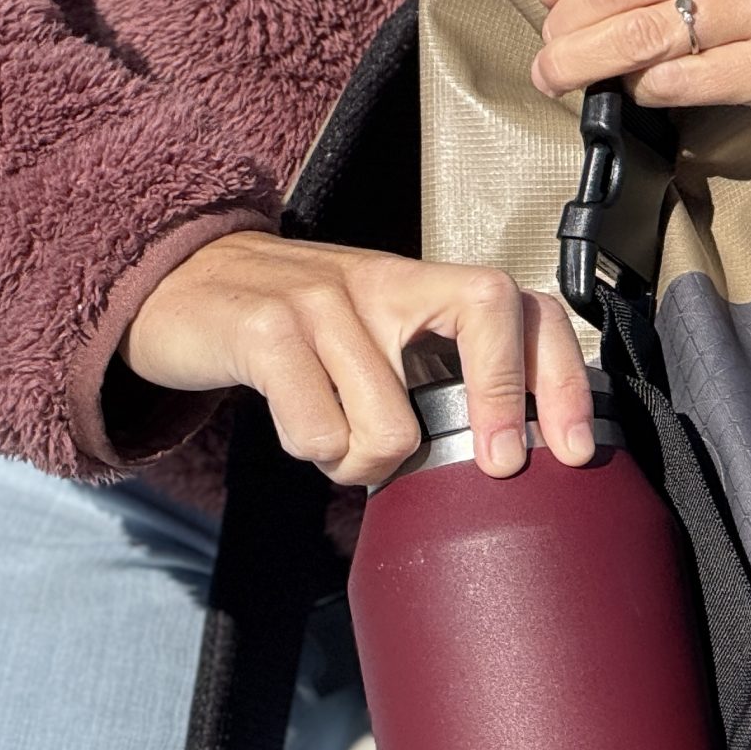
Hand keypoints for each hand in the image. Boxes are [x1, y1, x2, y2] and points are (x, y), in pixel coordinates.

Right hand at [121, 232, 593, 485]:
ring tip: (338, 442)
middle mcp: (384, 280)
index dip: (558, 378)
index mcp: (421, 285)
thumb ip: (433, 382)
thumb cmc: (292, 337)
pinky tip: (299, 431)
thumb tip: (504, 470)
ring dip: (366, 463)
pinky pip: (320, 432)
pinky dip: (313, 453)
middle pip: (489, 318)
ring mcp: (325, 299)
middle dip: (499, 407)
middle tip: (488, 466)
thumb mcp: (374, 343)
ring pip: (395, 423)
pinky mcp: (267, 329)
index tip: (572, 452)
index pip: (519, 306)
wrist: (179, 288)